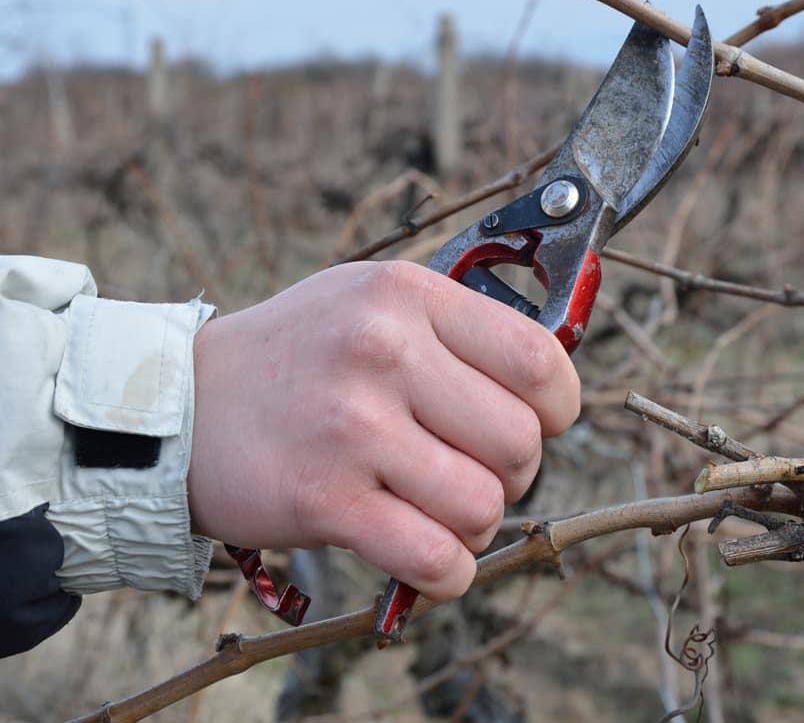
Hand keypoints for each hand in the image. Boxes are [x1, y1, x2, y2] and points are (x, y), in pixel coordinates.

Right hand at [188, 261, 579, 600]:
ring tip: (443, 510)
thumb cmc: (299, 356)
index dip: (559, 407)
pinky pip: (434, 558)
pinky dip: (449, 574)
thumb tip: (550, 385)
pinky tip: (432, 558)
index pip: (537, 359)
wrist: (178, 406)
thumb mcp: (371, 304)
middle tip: (478, 471)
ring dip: (477, 525)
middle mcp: (383, 352)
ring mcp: (353, 427)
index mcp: (406, 296)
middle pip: (520, 443)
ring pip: (484, 506)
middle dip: (516, 473)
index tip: (540, 422)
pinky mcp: (325, 499)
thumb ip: (456, 331)